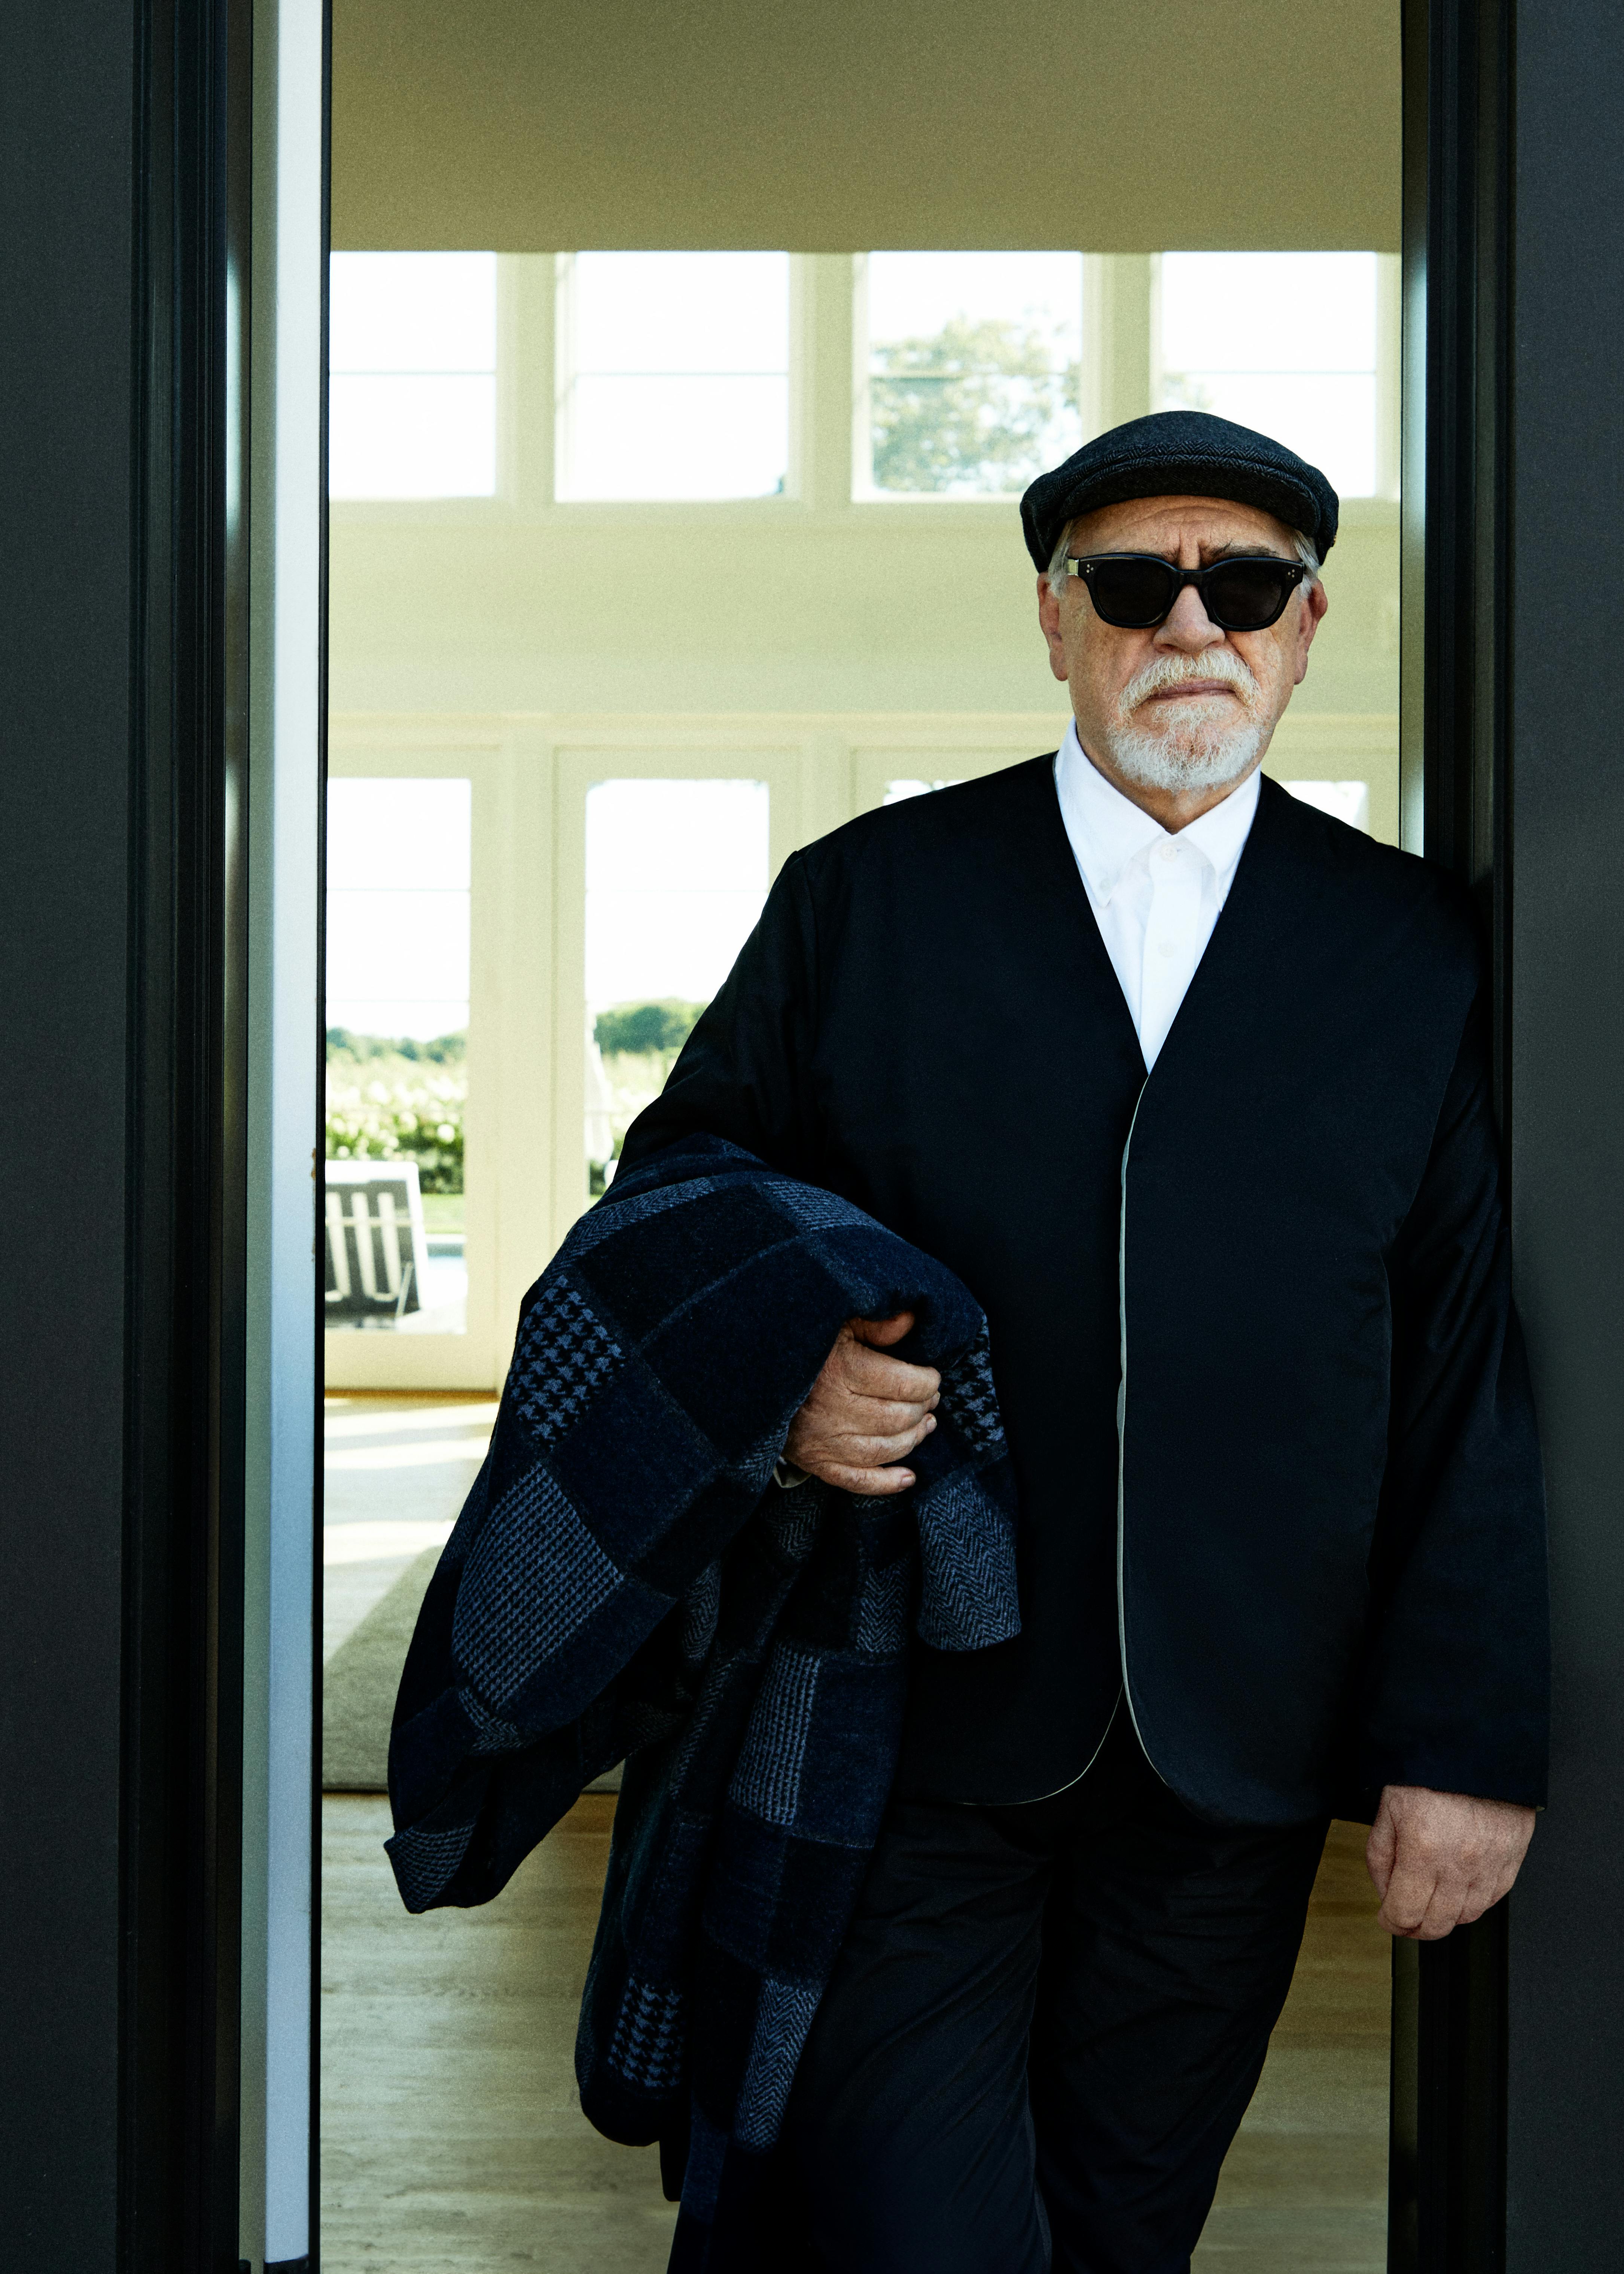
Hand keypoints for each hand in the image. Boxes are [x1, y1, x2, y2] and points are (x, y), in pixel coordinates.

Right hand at [783, 1311, 940, 1495]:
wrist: (753, 1377)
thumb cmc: (803, 1347)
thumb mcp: (837, 1324)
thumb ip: (875, 1324)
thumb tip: (909, 1320)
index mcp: (842, 1370)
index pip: (904, 1383)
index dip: (927, 1381)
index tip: (932, 1376)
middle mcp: (832, 1410)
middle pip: (897, 1417)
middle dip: (922, 1408)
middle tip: (930, 1398)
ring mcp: (823, 1440)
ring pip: (883, 1450)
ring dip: (912, 1439)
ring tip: (926, 1425)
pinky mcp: (815, 1461)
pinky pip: (856, 1480)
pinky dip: (885, 1483)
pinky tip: (909, 1477)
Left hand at [1366, 1784, 1535, 1938]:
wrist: (1475, 1746)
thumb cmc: (1429, 1769)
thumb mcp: (1388, 1807)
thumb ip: (1381, 1855)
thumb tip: (1385, 1892)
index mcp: (1423, 1849)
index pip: (1405, 1912)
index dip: (1391, 1922)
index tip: (1387, 1918)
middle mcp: (1460, 1863)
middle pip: (1438, 1924)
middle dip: (1416, 1928)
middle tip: (1407, 1919)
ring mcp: (1490, 1863)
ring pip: (1468, 1916)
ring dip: (1446, 1918)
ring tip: (1433, 1905)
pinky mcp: (1512, 1858)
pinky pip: (1493, 1898)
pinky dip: (1474, 1903)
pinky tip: (1460, 1892)